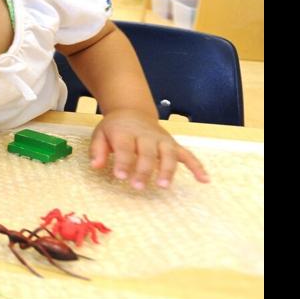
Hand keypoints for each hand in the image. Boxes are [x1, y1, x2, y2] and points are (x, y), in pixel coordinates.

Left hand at [89, 111, 208, 189]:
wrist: (132, 112)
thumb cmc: (115, 128)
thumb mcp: (100, 135)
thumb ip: (98, 150)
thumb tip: (96, 166)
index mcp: (126, 133)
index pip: (126, 147)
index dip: (124, 161)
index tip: (121, 176)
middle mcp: (146, 136)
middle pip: (148, 152)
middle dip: (144, 169)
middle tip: (138, 186)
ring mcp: (162, 140)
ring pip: (169, 153)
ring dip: (168, 169)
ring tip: (165, 186)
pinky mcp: (173, 145)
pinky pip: (187, 155)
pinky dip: (197, 166)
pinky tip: (204, 180)